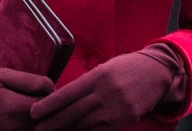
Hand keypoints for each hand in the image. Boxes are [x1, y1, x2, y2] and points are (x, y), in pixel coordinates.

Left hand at [30, 45, 183, 129]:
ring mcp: (116, 108)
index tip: (34, 112)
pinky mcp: (125, 119)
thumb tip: (63, 97)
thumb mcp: (106, 67)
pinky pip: (100, 130)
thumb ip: (87, 82)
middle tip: (37, 129)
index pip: (68, 93)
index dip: (49, 104)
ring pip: (84, 124)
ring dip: (66, 130)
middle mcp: (106, 92)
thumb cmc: (128, 67)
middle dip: (53, 122)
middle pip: (73, 111)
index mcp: (99, 76)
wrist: (158, 73)